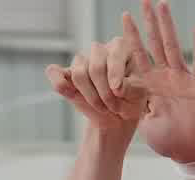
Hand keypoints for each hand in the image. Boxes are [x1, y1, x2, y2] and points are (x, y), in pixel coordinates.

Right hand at [44, 13, 149, 130]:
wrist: (117, 117)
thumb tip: (116, 86)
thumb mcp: (139, 96)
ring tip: (103, 107)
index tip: (118, 91)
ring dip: (91, 96)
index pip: (114, 55)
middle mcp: (99, 49)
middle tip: (114, 107)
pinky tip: (70, 94)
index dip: (115, 74)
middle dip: (105, 92)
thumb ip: (131, 88)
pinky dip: (59, 83)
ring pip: (79, 74)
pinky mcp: (66, 73)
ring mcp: (81, 60)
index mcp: (120, 47)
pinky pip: (54, 73)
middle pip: (96, 66)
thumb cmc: (132, 101)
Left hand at [126, 0, 194, 163]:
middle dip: (149, 23)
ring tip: (162, 5)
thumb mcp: (145, 123)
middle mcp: (168, 78)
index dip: (132, 37)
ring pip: (174, 47)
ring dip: (168, 26)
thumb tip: (120, 94)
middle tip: (143, 1)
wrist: (193, 154)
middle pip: (156, 44)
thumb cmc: (171, 142)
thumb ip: (134, 106)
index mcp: (153, 86)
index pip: (140, 57)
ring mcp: (184, 80)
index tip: (124, 17)